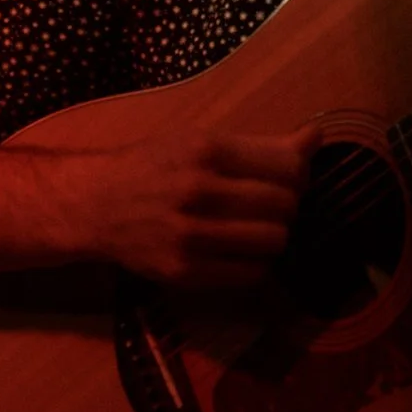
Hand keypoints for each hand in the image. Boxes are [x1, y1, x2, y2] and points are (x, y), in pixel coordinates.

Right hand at [83, 125, 315, 289]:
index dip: (299, 173)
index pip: (289, 166)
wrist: (95, 204)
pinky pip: (252, 274)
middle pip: (286, 205)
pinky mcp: (185, 272)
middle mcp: (200, 191)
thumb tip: (316, 138)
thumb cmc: (154, 166)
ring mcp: (191, 236)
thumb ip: (261, 145)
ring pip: (275, 241)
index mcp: (208, 150)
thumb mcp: (201, 141)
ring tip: (256, 228)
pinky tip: (240, 251)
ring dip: (275, 236)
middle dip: (287, 205)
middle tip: (270, 205)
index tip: (288, 178)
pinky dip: (256, 263)